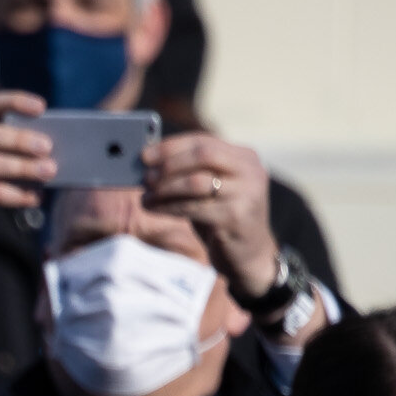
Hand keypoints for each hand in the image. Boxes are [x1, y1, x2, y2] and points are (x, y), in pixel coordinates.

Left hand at [142, 132, 281, 300]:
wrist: (250, 254)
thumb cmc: (222, 217)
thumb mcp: (212, 189)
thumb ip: (191, 172)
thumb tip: (148, 164)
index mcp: (244, 157)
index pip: (204, 141)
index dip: (171, 146)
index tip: (144, 155)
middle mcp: (250, 171)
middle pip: (203, 155)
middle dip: (169, 164)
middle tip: (145, 176)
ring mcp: (246, 193)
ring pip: (195, 181)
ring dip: (164, 188)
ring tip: (145, 196)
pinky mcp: (235, 217)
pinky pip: (192, 207)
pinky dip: (166, 207)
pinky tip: (152, 208)